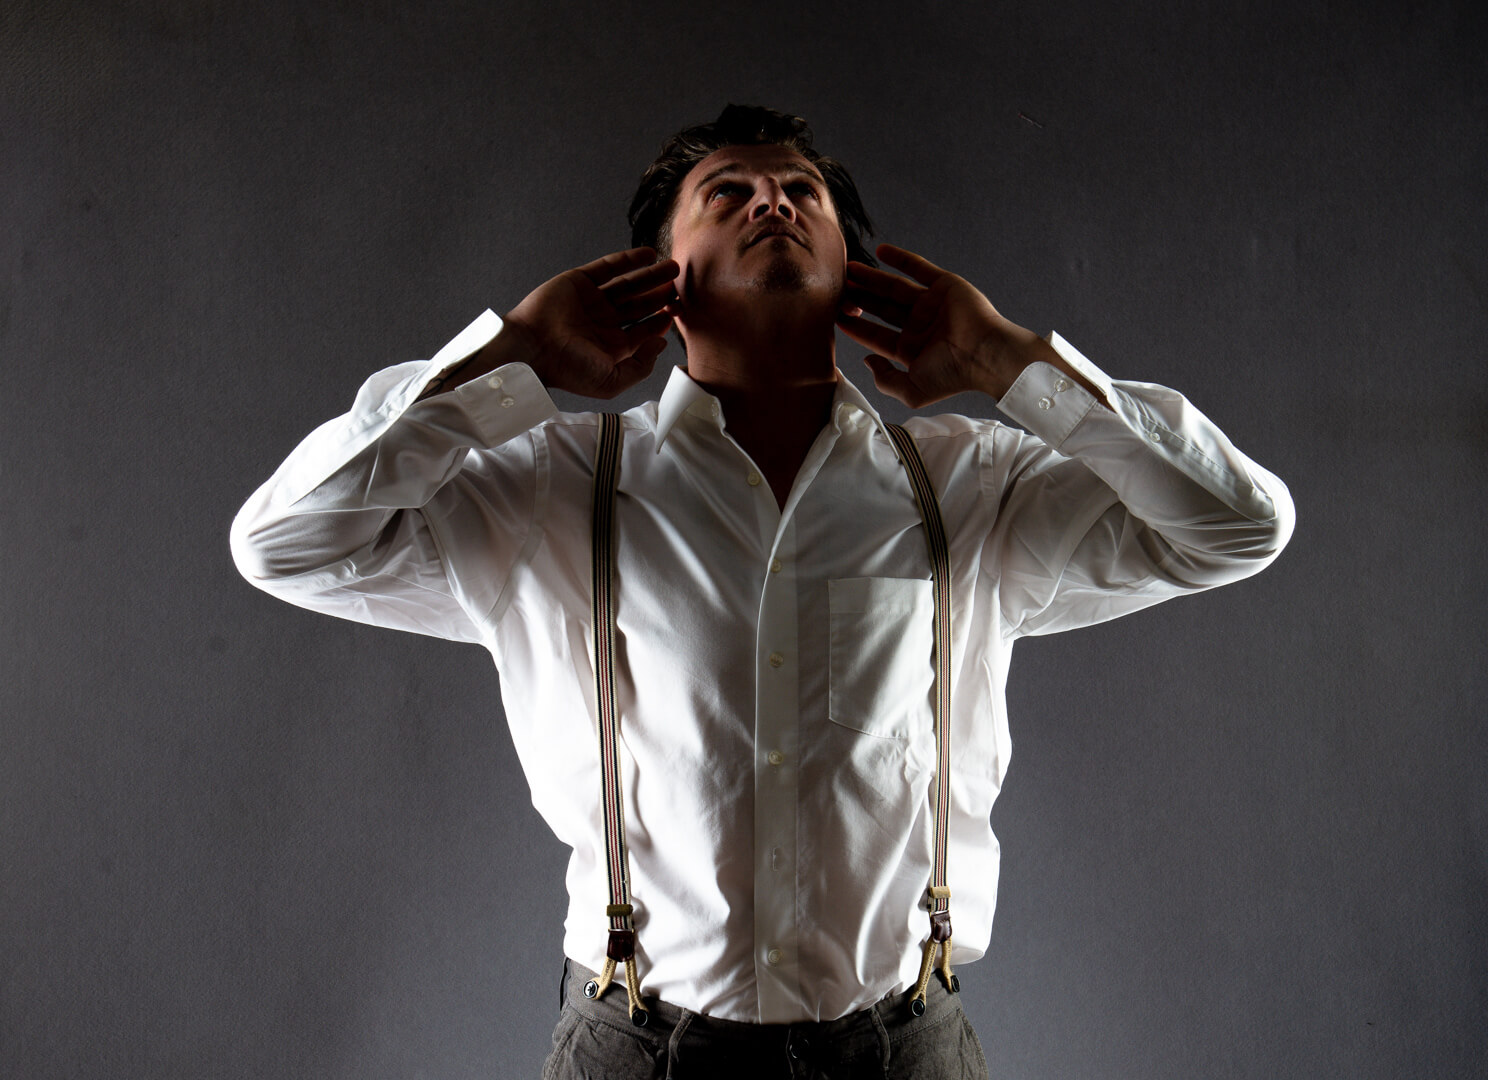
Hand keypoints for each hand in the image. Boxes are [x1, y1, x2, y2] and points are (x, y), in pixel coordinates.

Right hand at [502, 247, 678, 398]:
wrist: (532, 348)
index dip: (662, 320)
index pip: (643, 330)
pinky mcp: (579, 281)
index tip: (678, 310)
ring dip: (651, 276)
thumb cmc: (568, 370)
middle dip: (660, 296)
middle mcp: (602, 322)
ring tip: (673, 267)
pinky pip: (608, 267)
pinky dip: (629, 260)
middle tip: (680, 286)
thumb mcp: (611, 381)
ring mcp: (591, 300)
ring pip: (628, 284)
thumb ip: (641, 366)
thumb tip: (661, 344)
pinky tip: (649, 255)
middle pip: (639, 305)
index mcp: (610, 347)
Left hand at [837, 243, 1040, 406]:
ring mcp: (931, 304)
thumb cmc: (952, 375)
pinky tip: (879, 251)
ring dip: (872, 278)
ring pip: (894, 287)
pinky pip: (918, 268)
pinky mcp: (944, 285)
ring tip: (849, 269)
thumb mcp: (912, 391)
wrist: (985, 354)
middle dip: (860, 298)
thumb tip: (869, 361)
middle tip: (838, 288)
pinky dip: (900, 258)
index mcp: (913, 349)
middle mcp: (920, 325)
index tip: (836, 316)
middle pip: (882, 308)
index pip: (877, 336)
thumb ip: (886, 381)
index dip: (856, 326)